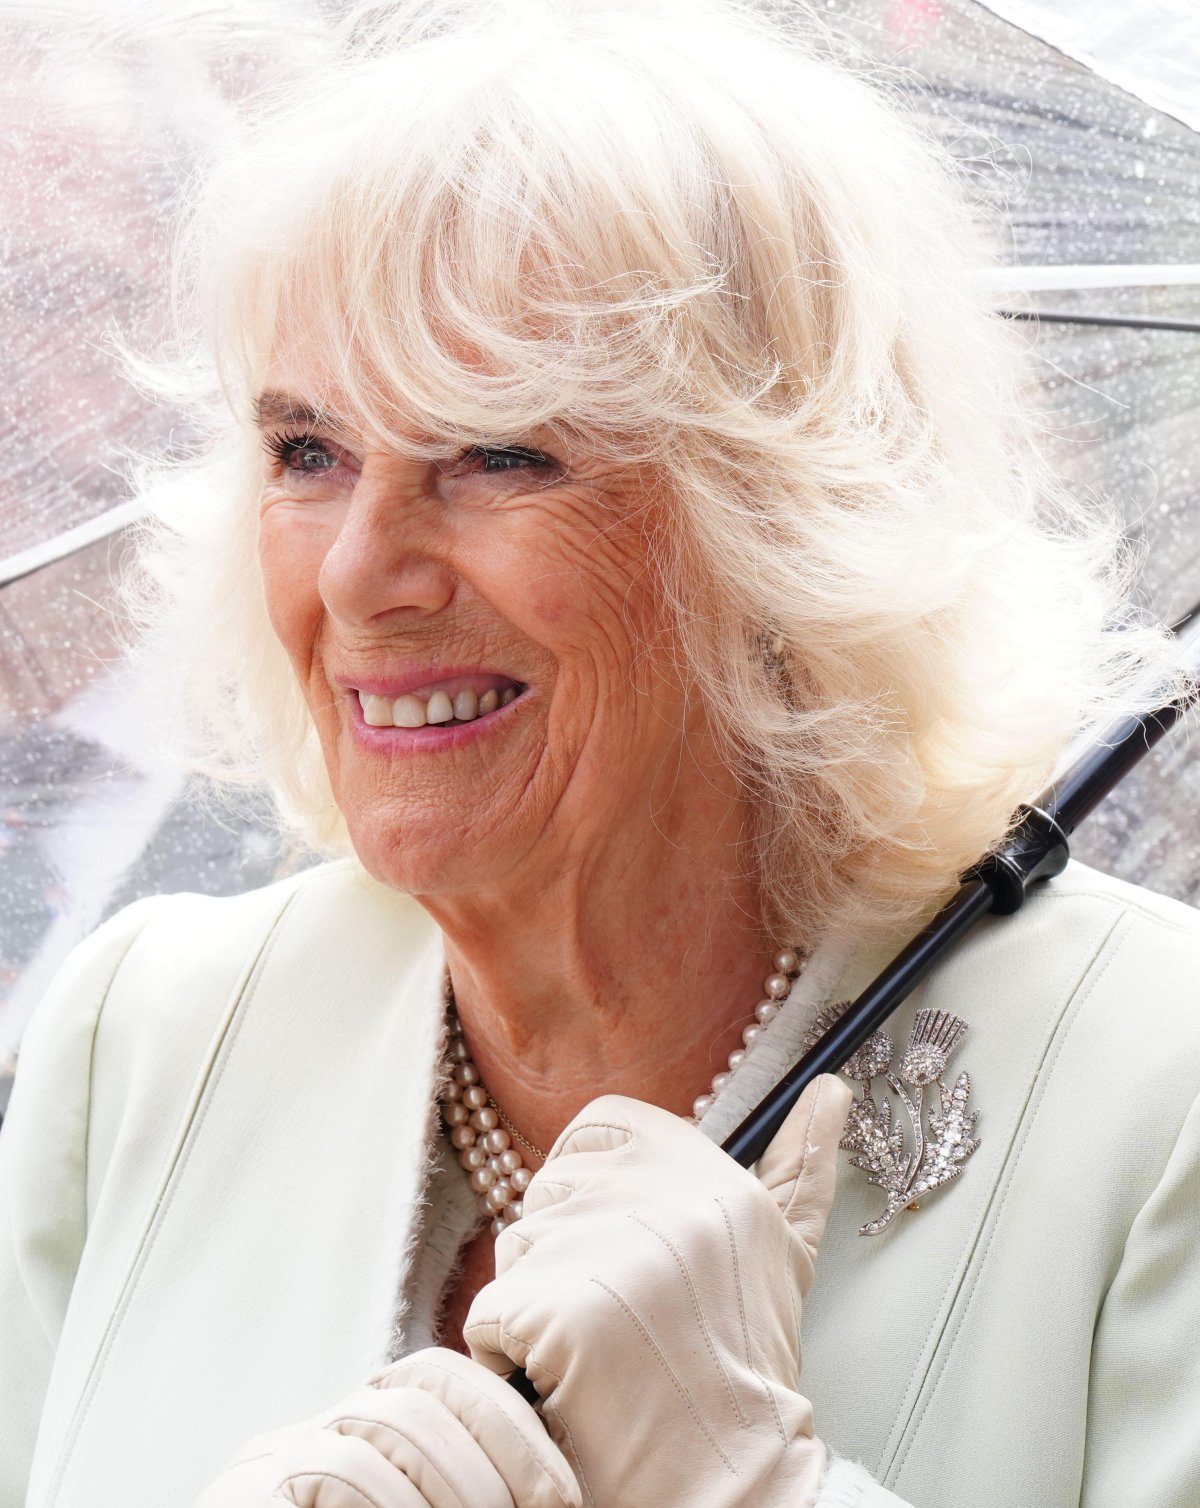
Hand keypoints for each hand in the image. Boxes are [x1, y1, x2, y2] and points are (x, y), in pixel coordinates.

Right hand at [194, 1346, 580, 1506]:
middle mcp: (315, 1428)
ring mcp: (273, 1458)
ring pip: (385, 1425)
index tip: (566, 1491)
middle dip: (498, 1450)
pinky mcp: (245, 1492)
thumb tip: (551, 1495)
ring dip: (459, 1485)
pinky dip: (395, 1505)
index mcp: (360, 1432)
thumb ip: (452, 1495)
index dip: (510, 1422)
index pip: (441, 1378)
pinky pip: (338, 1468)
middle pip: (420, 1389)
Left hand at [464, 1076, 852, 1507]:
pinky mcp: (554, 1312)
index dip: (595, 1187)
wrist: (730, 1479)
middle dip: (565, 1256)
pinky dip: (512, 1362)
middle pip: (548, 1192)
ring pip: (516, 1254)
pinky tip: (568, 1389)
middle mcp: (658, 1197)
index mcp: (707, 1171)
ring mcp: (603, 1250)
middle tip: (624, 1321)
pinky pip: (491, 1318)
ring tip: (603, 1356)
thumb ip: (800, 1163)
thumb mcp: (783, 1253)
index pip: (597, 1127)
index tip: (627, 1250)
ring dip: (538, 1308)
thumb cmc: (746, 1365)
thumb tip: (830, 1088)